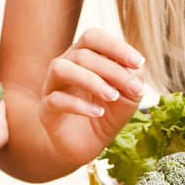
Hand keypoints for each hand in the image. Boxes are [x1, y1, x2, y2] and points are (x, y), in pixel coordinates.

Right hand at [37, 29, 145, 172]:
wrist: (87, 147)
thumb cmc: (106, 116)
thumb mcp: (127, 97)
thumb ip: (133, 79)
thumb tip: (136, 68)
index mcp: (82, 56)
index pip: (93, 38)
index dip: (116, 47)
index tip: (138, 63)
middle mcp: (64, 66)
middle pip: (82, 53)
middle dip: (111, 69)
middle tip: (133, 88)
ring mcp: (51, 87)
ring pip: (61, 69)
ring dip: (90, 80)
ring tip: (112, 96)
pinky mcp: (45, 111)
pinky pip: (56, 100)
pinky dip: (79, 105)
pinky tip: (98, 113)